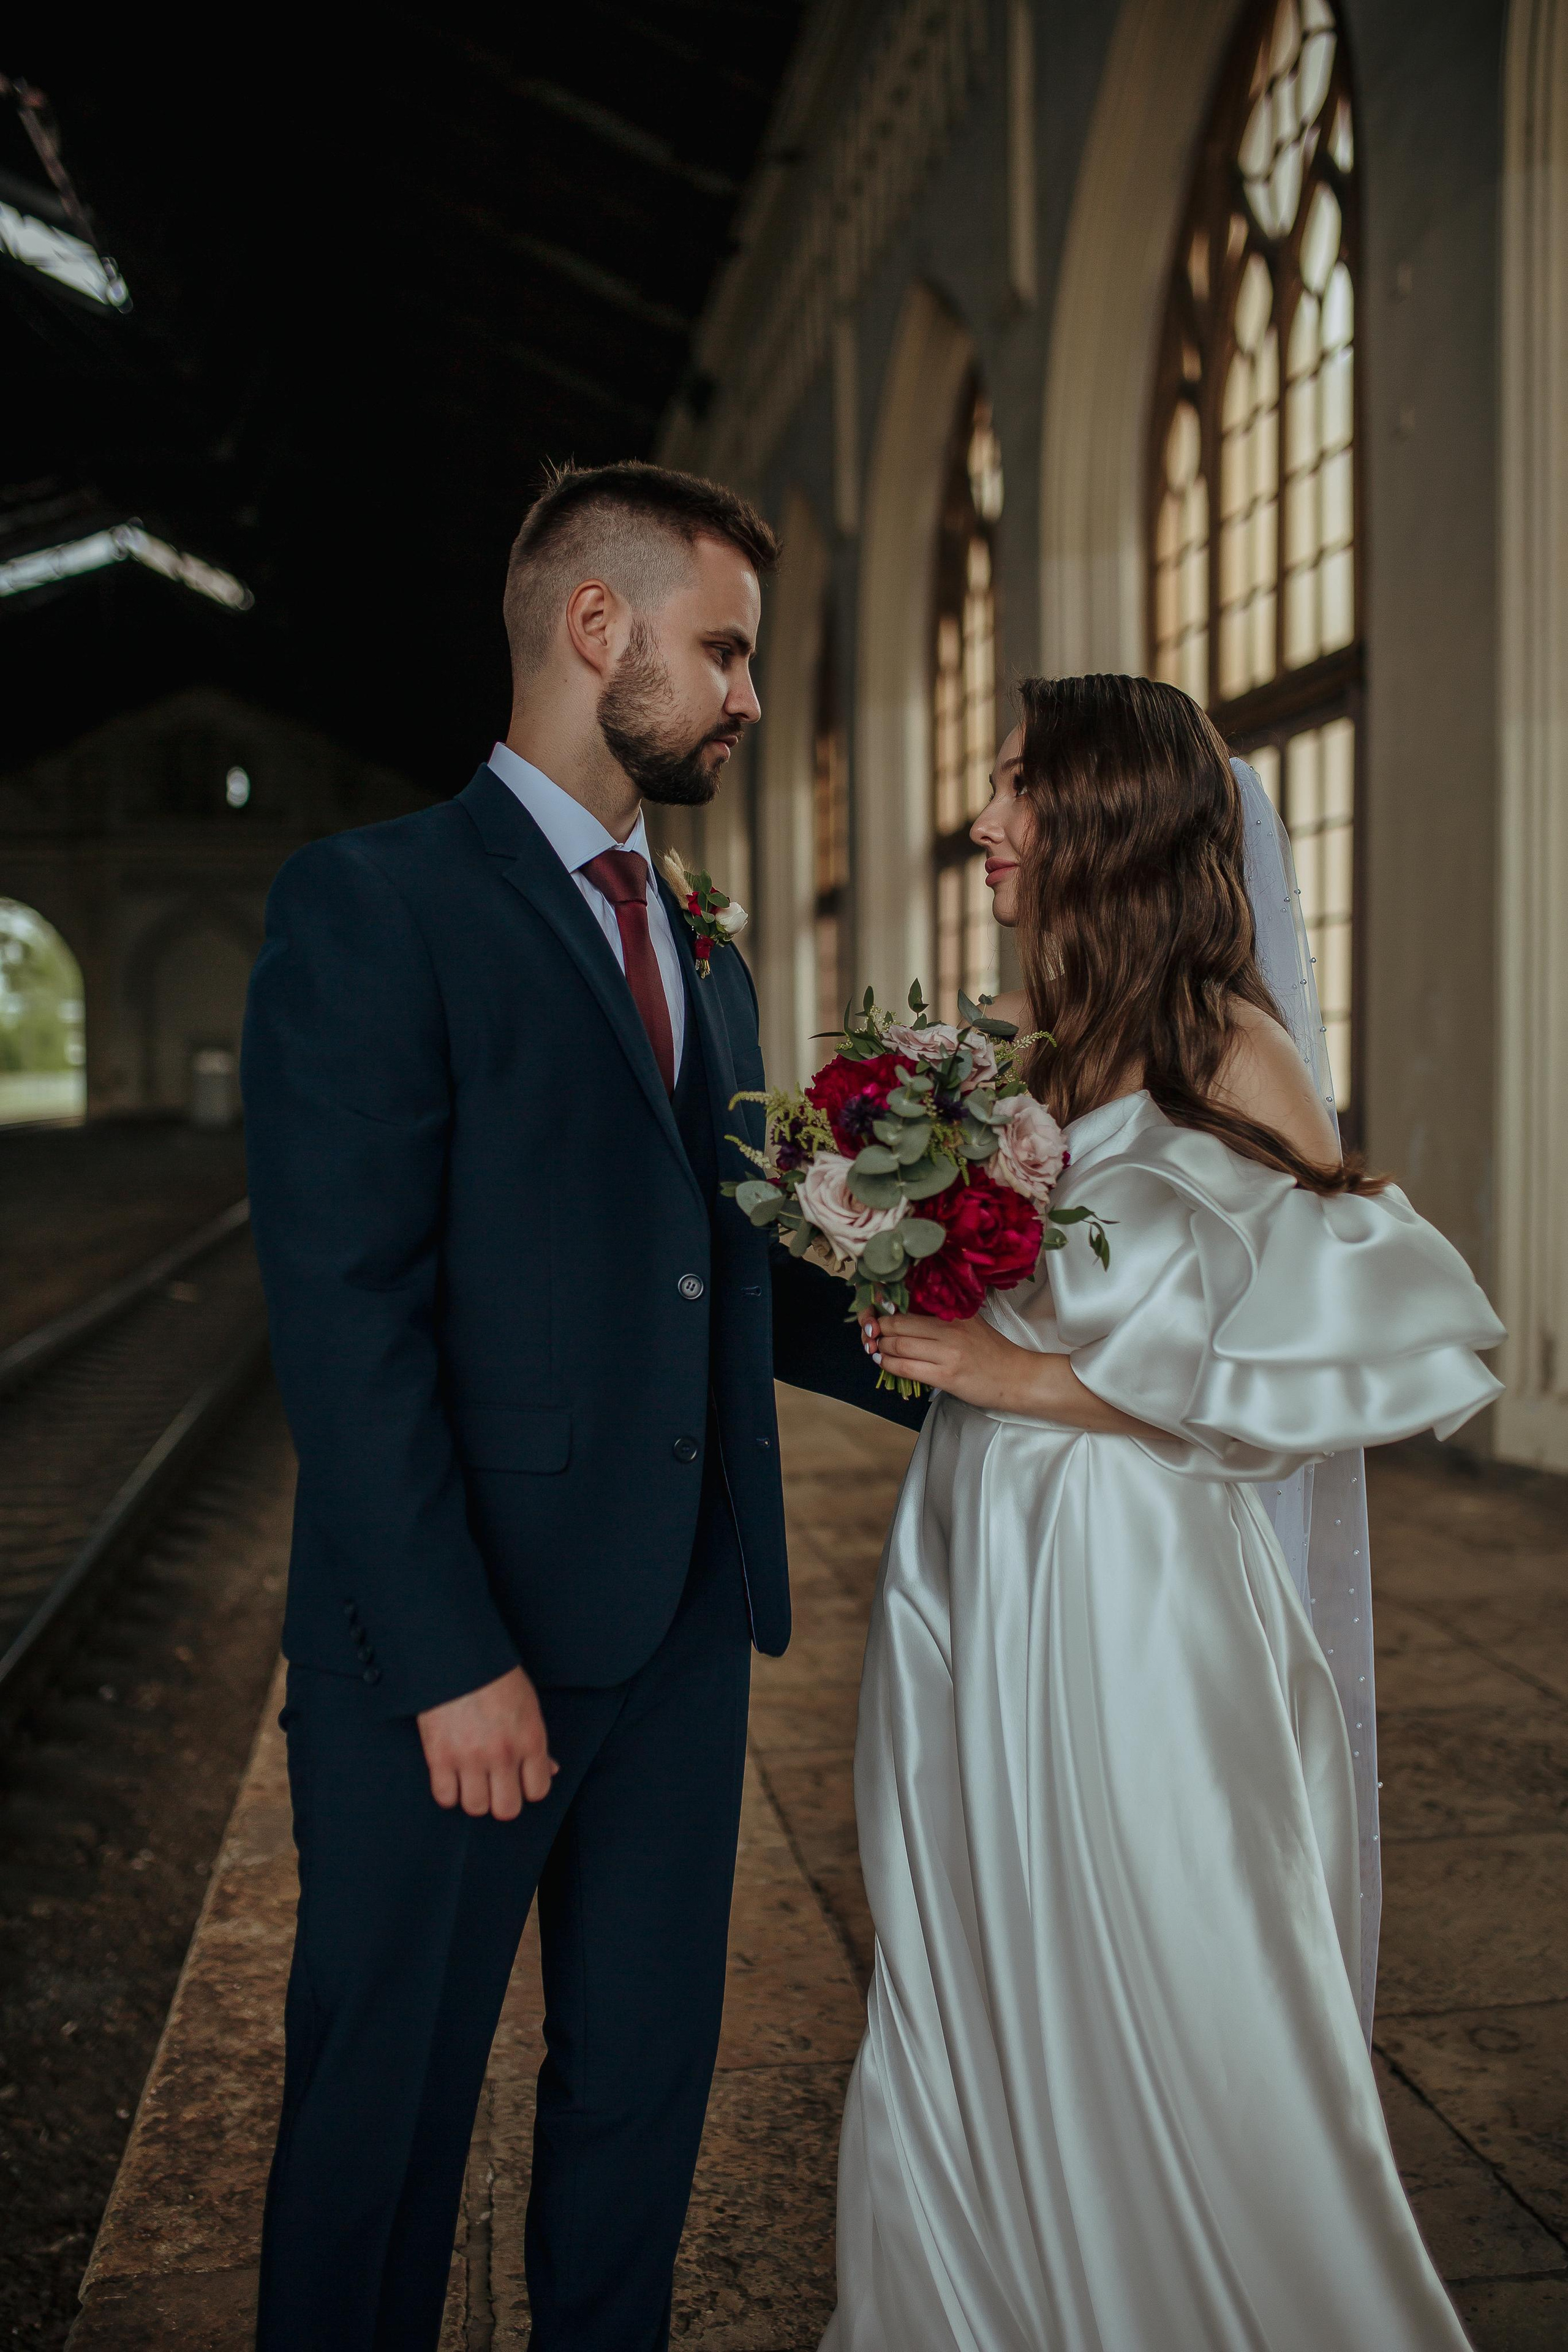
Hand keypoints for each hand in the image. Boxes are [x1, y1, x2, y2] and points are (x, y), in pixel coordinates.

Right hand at [417, 1666, 557, 1819]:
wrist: (457, 1656)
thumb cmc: (497, 1679)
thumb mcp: (529, 1706)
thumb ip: (538, 1743)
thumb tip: (551, 1770)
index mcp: (530, 1740)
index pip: (538, 1791)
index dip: (527, 1788)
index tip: (518, 1779)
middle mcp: (503, 1754)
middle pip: (507, 1810)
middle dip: (501, 1801)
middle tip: (493, 1785)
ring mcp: (470, 1758)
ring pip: (476, 1808)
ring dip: (474, 1797)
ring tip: (471, 1780)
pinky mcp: (439, 1756)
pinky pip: (445, 1797)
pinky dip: (448, 1792)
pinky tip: (451, 1777)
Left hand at [862, 1307, 1036, 1411]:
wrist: (1016, 1377)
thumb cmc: (992, 1351)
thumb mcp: (970, 1323)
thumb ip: (943, 1317)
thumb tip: (905, 1312)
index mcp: (954, 1313)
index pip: (909, 1306)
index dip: (883, 1310)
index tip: (872, 1315)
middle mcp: (950, 1329)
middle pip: (898, 1325)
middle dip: (877, 1330)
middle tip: (870, 1334)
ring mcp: (948, 1353)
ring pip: (899, 1346)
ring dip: (881, 1349)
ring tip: (877, 1349)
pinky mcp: (946, 1376)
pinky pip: (907, 1368)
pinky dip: (890, 1365)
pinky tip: (884, 1363)